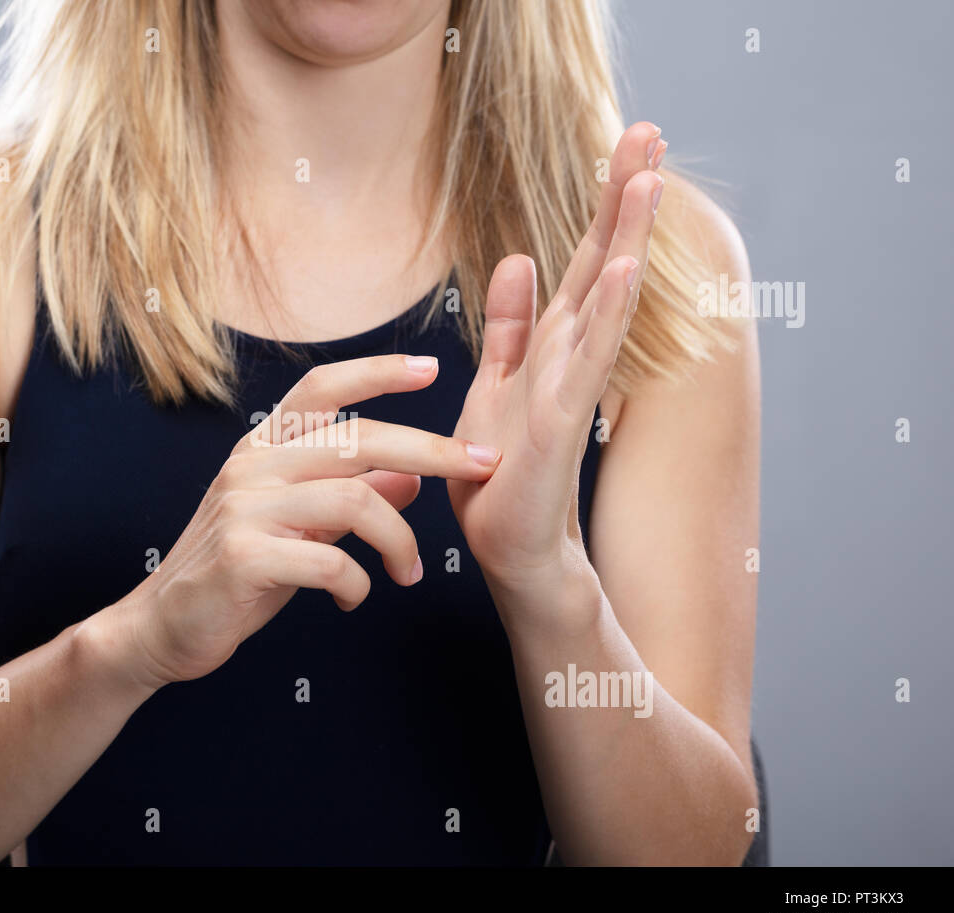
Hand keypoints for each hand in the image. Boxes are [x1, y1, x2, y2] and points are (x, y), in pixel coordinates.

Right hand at [117, 354, 501, 686]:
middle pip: (358, 439)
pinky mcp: (244, 556)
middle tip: (481, 468)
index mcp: (263, 448)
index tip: (432, 368)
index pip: (322, 388)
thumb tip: (411, 475)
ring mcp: (245, 508)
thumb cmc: (237, 575)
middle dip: (432, 451)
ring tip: (409, 573)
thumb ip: (349, 496)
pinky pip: (331, 560)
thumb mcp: (299, 527)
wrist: (163, 628)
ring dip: (400, 541)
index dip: (377, 372)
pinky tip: (353, 598)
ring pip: (355, 500)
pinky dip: (359, 583)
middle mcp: (253, 466)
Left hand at [448, 122, 666, 604]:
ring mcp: (574, 387)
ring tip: (650, 178)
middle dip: (625, 198)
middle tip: (649, 128)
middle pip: (605, 263)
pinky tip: (628, 271)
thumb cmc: (503, 475)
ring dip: (628, 239)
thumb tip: (518, 259)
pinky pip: (588, 360)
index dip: (606, 202)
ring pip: (608, 300)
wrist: (512, 550)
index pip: (587, 260)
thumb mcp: (497, 384)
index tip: (629, 142)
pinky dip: (609, 315)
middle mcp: (573, 357)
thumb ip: (510, 326)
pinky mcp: (564, 423)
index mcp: (554, 344)